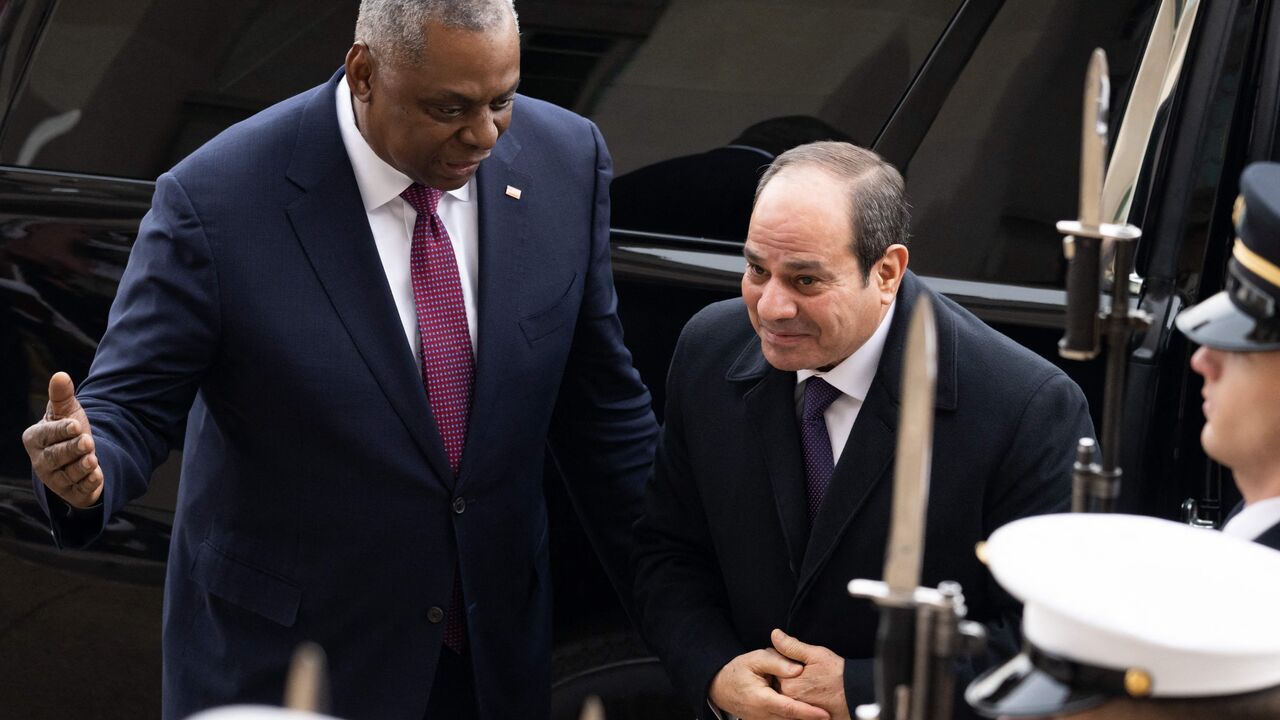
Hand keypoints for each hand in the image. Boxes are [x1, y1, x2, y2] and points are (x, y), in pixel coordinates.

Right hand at [23, 372, 102, 507]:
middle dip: (71, 449)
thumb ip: (62, 396)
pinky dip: (88, 484)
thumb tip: (60, 375)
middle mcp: (42, 461)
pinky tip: (97, 476)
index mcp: (36, 438)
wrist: (79, 454)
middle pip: (55, 456)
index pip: (46, 435)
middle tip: (87, 441)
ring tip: (92, 459)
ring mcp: (55, 478)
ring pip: (68, 474)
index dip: (60, 430)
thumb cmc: (68, 429)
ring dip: (81, 467)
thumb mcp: (67, 412)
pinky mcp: (71, 491)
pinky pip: (79, 490)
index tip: (75, 424)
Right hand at [709, 647, 829, 719]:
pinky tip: (806, 716)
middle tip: (830, 716)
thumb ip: (778, 662)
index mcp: (761, 699)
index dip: (808, 712)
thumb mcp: (756, 659)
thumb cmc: (738, 671)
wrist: (720, 686)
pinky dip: (793, 719)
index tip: (825, 714)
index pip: (789, 708)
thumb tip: (798, 670)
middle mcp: (762, 715)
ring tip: (821, 717)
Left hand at [771, 629, 849, 719]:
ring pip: (787, 691)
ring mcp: (798, 708)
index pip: (774, 667)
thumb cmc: (838, 674)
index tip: (796, 658)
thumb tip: (775, 635)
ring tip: (810, 680)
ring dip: (793, 683)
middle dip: (787, 672)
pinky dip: (800, 694)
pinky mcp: (806, 713)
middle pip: (779, 681)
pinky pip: (796, 702)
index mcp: (788, 684)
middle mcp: (790, 699)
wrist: (856, 694)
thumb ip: (792, 646)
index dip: (783, 658)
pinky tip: (811, 690)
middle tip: (805, 669)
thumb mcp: (815, 655)